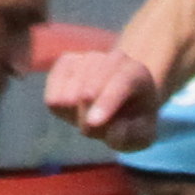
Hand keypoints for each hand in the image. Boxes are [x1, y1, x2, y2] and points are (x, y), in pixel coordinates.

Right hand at [38, 45, 164, 147]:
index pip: (121, 82)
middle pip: (89, 91)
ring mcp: (89, 58)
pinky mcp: (66, 62)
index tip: (93, 123)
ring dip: (77, 117)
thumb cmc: (133, 122)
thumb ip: (133, 135)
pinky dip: (61, 111)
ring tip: (91, 117)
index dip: (106, 102)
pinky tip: (75, 109)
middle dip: (89, 120)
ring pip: (68, 96)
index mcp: (138, 74)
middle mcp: (114, 59)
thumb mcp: (142, 136)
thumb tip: (114, 130)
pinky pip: (52, 97)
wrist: (122, 103)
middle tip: (97, 130)